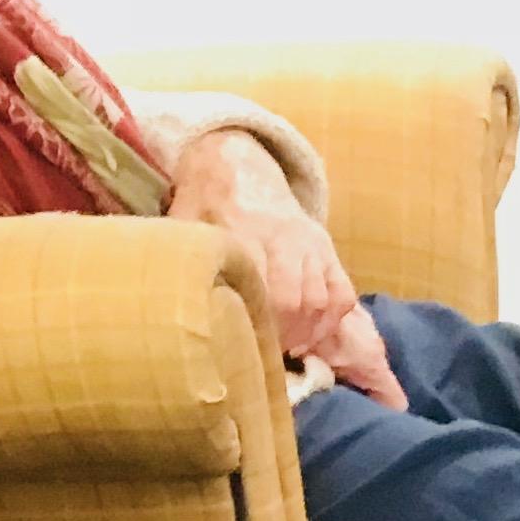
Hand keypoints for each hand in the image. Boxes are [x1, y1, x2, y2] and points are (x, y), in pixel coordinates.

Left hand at [170, 128, 404, 405]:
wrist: (235, 163)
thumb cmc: (203, 205)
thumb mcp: (183, 224)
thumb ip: (185, 262)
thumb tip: (177, 313)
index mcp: (243, 231)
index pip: (262, 290)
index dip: (258, 329)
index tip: (246, 351)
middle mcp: (282, 237)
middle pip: (295, 301)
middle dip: (283, 337)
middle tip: (266, 356)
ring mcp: (308, 243)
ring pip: (320, 300)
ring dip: (306, 334)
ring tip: (287, 349)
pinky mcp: (326, 248)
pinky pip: (342, 293)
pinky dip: (330, 321)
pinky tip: (310, 335)